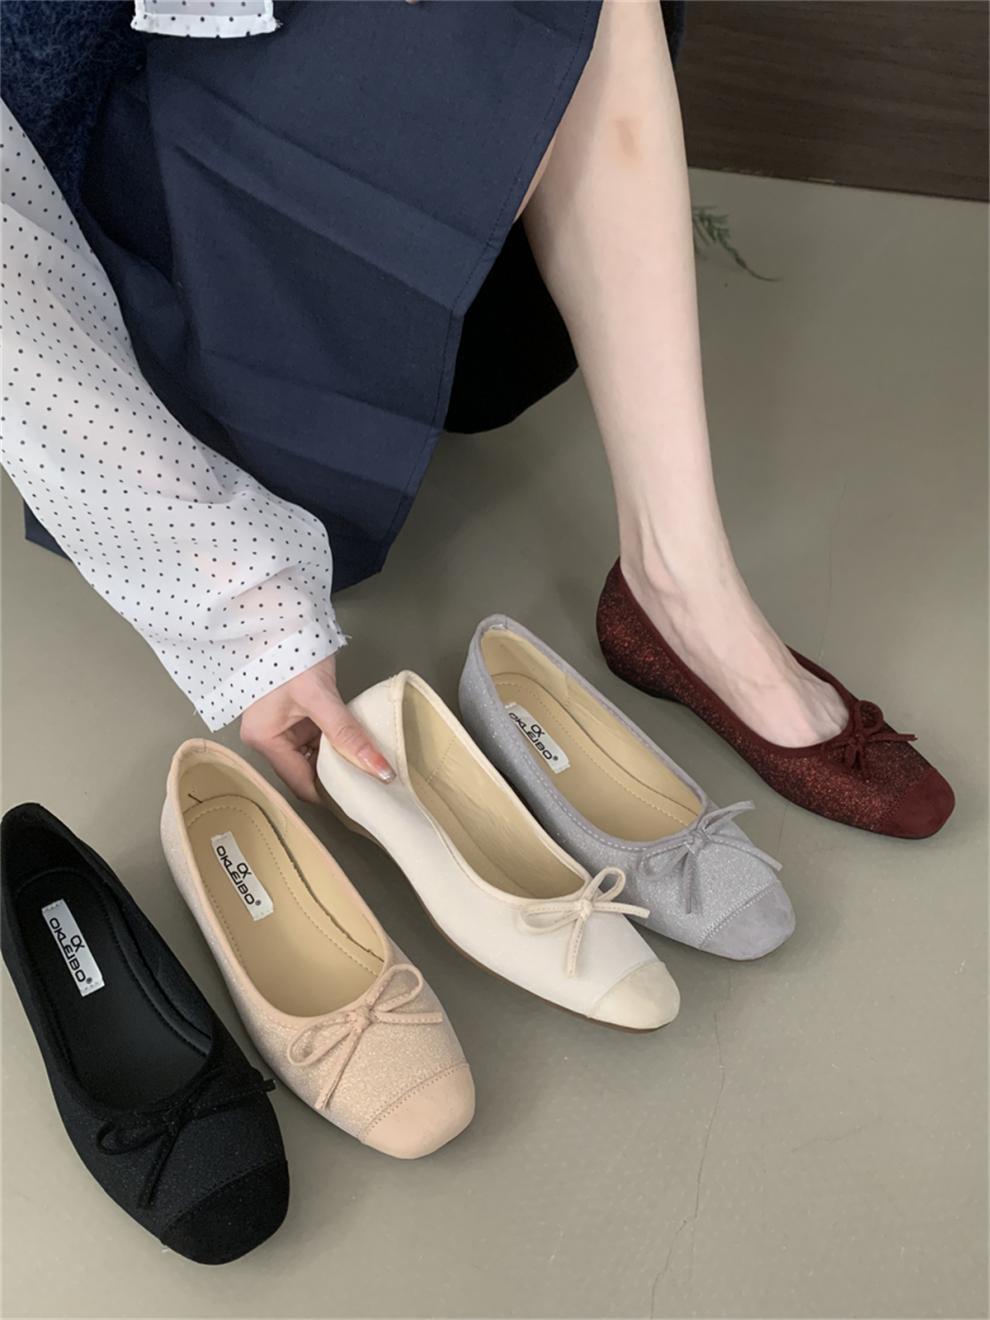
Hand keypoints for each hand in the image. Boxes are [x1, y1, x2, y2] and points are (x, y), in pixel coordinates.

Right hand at [240, 654, 393, 802]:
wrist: (284, 619)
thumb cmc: (293, 653)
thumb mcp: (322, 697)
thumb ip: (348, 735)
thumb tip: (379, 770)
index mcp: (264, 740)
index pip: (300, 783)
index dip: (330, 795)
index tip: (362, 800)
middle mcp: (268, 739)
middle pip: (306, 773)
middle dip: (337, 779)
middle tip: (373, 788)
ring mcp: (281, 728)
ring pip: (314, 757)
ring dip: (339, 761)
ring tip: (371, 772)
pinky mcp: (295, 717)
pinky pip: (318, 740)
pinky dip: (337, 745)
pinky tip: (359, 749)